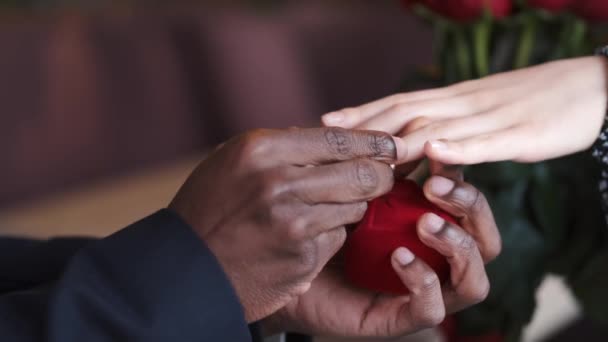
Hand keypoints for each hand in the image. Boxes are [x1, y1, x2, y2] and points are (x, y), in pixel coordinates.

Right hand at [169, 127, 397, 322]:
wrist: (186, 268)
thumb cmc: (210, 208)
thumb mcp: (233, 162)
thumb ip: (281, 147)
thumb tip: (334, 138)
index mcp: (261, 149)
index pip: (338, 139)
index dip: (374, 142)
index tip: (391, 145)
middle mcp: (279, 182)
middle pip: (360, 172)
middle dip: (381, 175)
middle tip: (387, 176)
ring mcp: (293, 223)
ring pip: (355, 207)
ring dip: (353, 207)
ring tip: (333, 208)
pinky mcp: (302, 257)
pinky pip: (337, 238)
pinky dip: (331, 235)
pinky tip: (308, 236)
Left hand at [263, 161, 500, 337]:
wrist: (283, 268)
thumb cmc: (318, 225)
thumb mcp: (348, 192)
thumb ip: (371, 169)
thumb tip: (388, 132)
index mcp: (428, 222)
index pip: (464, 199)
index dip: (459, 173)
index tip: (435, 148)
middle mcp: (434, 257)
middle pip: (484, 237)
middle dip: (470, 206)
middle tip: (436, 185)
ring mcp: (422, 290)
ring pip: (475, 279)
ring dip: (458, 245)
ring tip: (425, 223)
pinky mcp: (400, 317)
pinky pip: (433, 309)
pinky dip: (423, 281)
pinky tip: (399, 256)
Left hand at [322, 56, 607, 163]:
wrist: (593, 87)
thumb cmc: (534, 104)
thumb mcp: (484, 114)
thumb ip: (451, 129)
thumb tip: (420, 148)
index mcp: (456, 100)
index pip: (401, 102)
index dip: (364, 112)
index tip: (327, 122)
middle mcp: (466, 104)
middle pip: (408, 111)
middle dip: (366, 123)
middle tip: (327, 133)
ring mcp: (493, 118)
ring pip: (441, 125)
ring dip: (401, 137)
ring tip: (367, 148)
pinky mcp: (523, 135)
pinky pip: (488, 142)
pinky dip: (460, 146)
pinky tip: (435, 152)